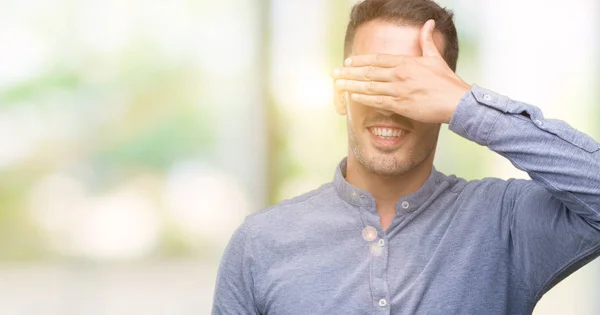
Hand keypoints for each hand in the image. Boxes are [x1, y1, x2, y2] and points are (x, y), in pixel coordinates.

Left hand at [332, 19, 470, 123]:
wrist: (456, 101)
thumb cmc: (446, 81)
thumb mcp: (435, 57)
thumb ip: (427, 40)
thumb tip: (429, 23)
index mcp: (406, 62)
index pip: (377, 59)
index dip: (360, 60)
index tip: (347, 61)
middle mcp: (399, 75)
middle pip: (367, 73)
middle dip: (348, 73)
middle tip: (334, 73)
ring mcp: (398, 91)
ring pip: (369, 87)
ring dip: (351, 86)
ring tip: (337, 85)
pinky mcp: (400, 105)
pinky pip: (377, 102)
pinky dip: (364, 99)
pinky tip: (353, 97)